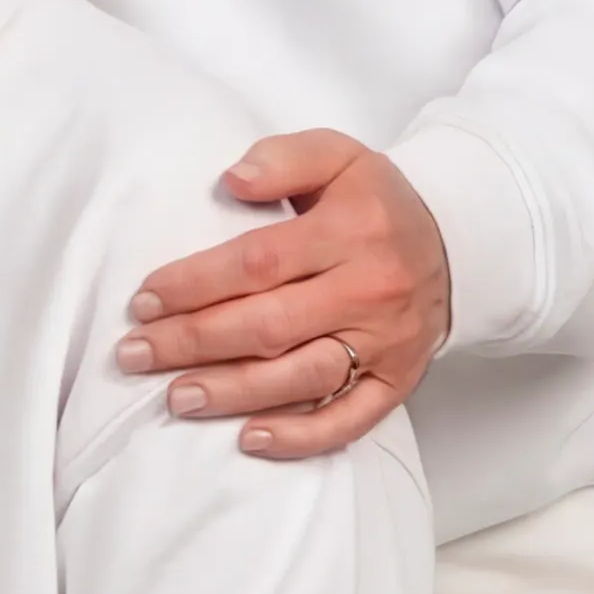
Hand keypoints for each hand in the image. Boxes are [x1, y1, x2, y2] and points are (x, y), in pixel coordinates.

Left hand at [117, 131, 451, 460]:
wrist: (458, 245)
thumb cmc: (376, 203)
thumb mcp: (338, 155)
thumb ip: (283, 158)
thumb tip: (232, 180)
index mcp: (351, 232)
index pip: (258, 263)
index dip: (195, 284)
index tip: (145, 300)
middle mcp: (370, 291)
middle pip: (269, 326)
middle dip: (193, 343)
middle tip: (135, 355)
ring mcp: (386, 343)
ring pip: (303, 377)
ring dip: (235, 393)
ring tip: (177, 398)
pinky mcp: (398, 382)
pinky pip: (351, 419)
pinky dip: (301, 435)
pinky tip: (250, 438)